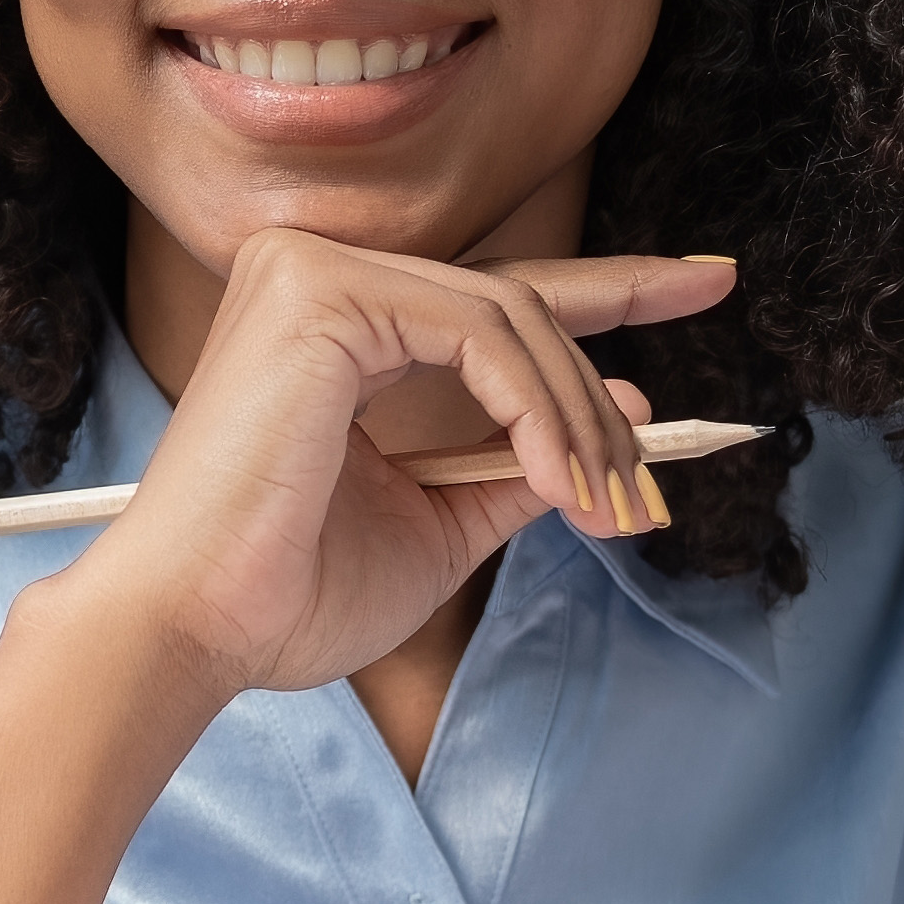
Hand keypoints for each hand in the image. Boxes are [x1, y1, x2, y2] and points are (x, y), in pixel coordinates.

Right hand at [64, 233, 733, 699]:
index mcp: (334, 326)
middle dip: (603, 400)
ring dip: (580, 421)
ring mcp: (311, 273)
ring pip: (510, 317)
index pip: (492, 297)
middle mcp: (315, 276)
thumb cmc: (286, 595)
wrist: (195, 630)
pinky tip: (557, 482)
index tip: (708, 285)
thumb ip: (516, 465)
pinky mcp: (318, 295)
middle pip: (516, 305)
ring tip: (608, 508)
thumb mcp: (436, 525)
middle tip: (651, 492)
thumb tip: (626, 408)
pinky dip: (537, 408)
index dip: (614, 289)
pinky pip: (480, 331)